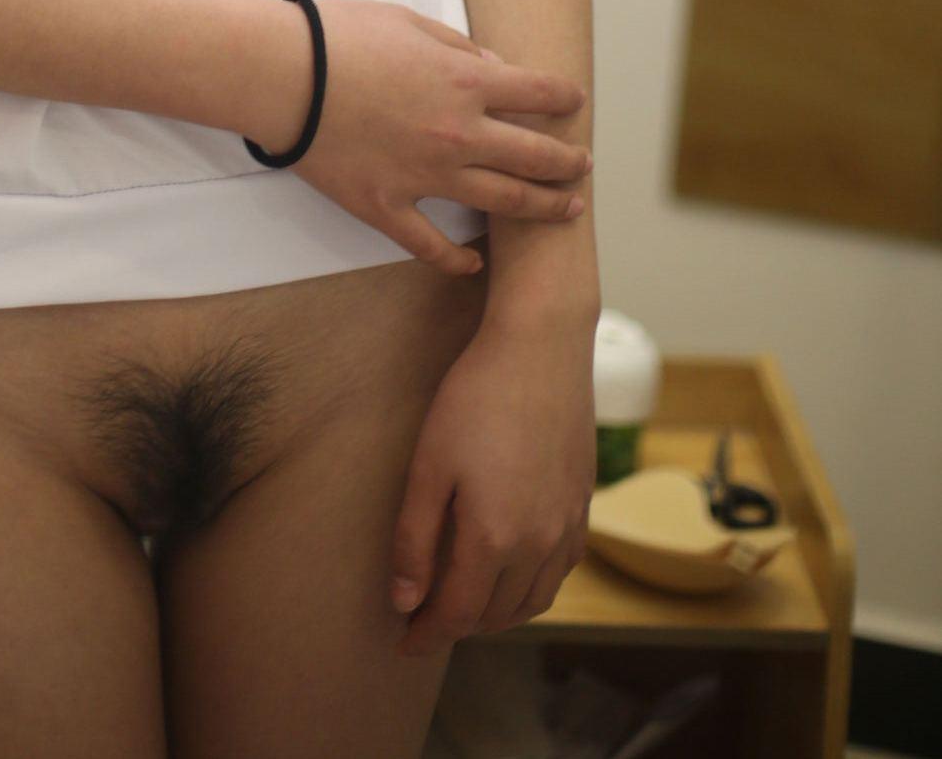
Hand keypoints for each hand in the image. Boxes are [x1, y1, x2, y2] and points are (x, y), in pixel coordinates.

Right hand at [288, 0, 590, 275]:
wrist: (285, 75)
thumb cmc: (341, 37)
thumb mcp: (408, 22)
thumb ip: (458, 47)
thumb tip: (492, 66)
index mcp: (465, 82)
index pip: (536, 92)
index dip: (563, 96)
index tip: (574, 101)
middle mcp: (458, 134)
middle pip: (533, 155)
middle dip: (566, 161)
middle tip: (583, 166)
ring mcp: (425, 176)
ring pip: (502, 202)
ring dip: (542, 207)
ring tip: (567, 210)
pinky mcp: (388, 206)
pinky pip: (431, 244)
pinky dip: (457, 258)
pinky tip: (475, 262)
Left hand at [388, 310, 596, 655]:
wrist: (541, 346)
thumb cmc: (475, 396)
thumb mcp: (429, 464)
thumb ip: (414, 538)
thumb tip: (405, 600)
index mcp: (495, 538)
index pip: (458, 613)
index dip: (428, 634)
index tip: (404, 642)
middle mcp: (539, 544)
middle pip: (497, 614)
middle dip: (459, 626)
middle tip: (427, 620)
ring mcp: (568, 525)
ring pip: (534, 599)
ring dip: (498, 614)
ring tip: (466, 605)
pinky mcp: (583, 503)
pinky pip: (561, 570)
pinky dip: (533, 587)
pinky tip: (514, 570)